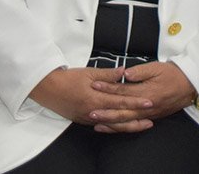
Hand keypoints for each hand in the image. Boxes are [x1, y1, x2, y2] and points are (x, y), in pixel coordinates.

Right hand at [29, 67, 153, 129]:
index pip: (121, 102)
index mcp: (95, 98)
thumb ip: (108, 75)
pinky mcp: (84, 120)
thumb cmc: (67, 79)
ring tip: (142, 124)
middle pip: (119, 117)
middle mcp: (93, 111)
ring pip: (112, 125)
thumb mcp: (89, 73)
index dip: (136, 102)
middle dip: (136, 117)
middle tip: (151, 116)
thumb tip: (124, 72)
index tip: (149, 102)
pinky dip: (115, 126)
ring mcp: (88, 118)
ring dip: (128, 125)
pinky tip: (123, 126)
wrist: (47, 89)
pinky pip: (103, 125)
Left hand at [89, 61, 195, 132]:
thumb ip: (140, 71)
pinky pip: (133, 124)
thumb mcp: (157, 67)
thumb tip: (125, 74)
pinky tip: (112, 127)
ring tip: (96, 122)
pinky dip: (121, 127)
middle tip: (90, 110)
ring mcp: (149, 113)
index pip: (123, 90)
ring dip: (111, 122)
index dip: (108, 88)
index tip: (95, 85)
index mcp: (146, 91)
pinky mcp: (151, 116)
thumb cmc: (174, 74)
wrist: (190, 85)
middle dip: (105, 111)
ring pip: (127, 120)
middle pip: (122, 110)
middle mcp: (147, 105)